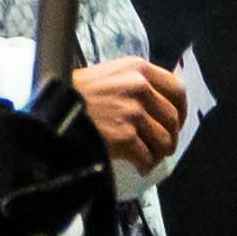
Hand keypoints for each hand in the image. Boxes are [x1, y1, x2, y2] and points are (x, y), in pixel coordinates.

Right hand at [71, 54, 188, 177]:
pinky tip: (139, 167)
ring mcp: (133, 111)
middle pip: (172, 118)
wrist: (55, 109)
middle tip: (163, 147)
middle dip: (171, 137)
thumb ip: (134, 82)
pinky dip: (145, 165)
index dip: (181, 109)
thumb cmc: (77, 94)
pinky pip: (147, 157)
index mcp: (138, 68)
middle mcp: (139, 86)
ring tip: (150, 158)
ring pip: (163, 140)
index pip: (176, 88)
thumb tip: (158, 103)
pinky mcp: (125, 135)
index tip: (176, 122)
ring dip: (159, 154)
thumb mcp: (109, 75)